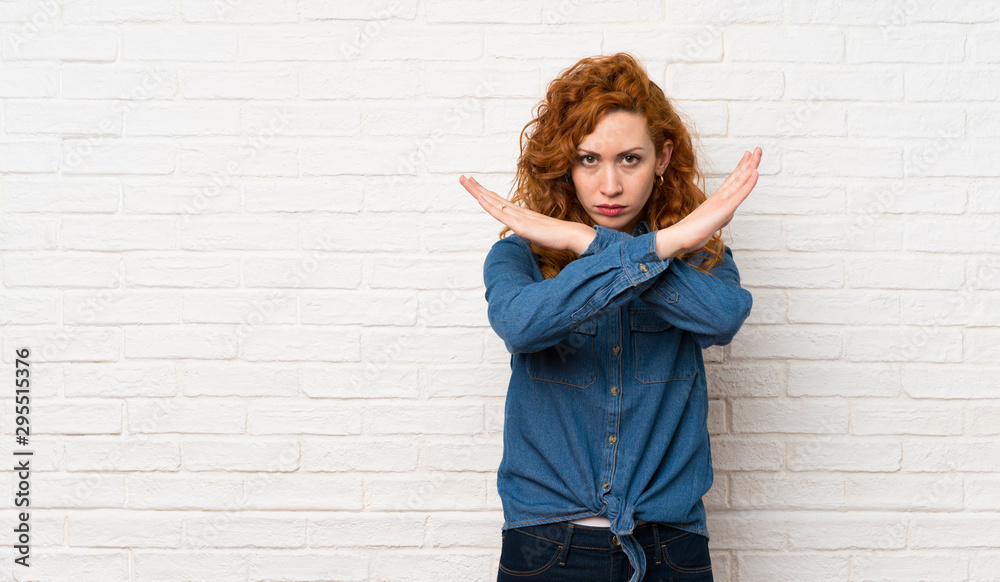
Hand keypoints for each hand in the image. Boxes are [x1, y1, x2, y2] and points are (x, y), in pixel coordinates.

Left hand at [460, 175, 595, 253]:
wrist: (572, 234)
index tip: (475, 185)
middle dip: (476, 188)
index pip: (499, 201)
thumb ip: (531, 230)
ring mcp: (518, 216)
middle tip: (463, 178)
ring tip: (465, 181)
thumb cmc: (558, 235)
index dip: (485, 193)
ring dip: (478, 191)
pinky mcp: (521, 225)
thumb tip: (526, 232)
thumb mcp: (538, 233)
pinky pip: (501, 214)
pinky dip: (489, 205)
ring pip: (494, 201)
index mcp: (521, 213)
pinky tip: (479, 199)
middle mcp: (518, 211)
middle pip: (493, 197)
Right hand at [657, 147, 761, 257]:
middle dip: (749, 162)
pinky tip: (755, 172)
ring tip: (758, 153)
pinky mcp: (725, 208)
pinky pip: (740, 193)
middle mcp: (720, 196)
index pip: (732, 180)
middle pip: (737, 176)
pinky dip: (749, 183)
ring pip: (740, 180)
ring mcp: (723, 200)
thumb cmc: (692, 232)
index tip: (748, 156)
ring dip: (751, 166)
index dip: (741, 167)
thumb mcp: (712, 223)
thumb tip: (728, 214)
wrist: (681, 236)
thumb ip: (722, 217)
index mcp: (717, 199)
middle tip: (757, 149)